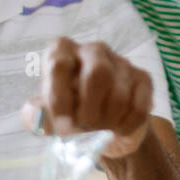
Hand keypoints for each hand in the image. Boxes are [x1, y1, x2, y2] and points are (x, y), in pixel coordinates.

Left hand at [21, 38, 152, 159]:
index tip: (62, 128)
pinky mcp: (143, 78)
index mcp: (63, 51)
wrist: (103, 128)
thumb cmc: (69, 114)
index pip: (60, 65)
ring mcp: (121, 62)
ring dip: (108, 122)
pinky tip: (117, 128)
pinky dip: (126, 126)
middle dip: (90, 111)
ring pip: (120, 95)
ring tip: (99, 129)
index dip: (60, 99)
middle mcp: (93, 50)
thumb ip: (36, 117)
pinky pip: (139, 107)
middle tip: (85, 128)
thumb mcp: (47, 117)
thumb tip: (37, 116)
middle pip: (98, 75)